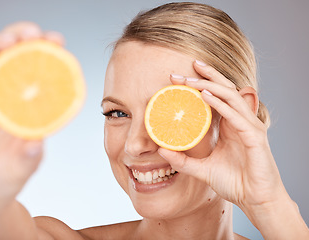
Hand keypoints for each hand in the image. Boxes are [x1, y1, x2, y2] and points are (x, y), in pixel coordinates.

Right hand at [0, 22, 63, 216]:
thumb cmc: (7, 178)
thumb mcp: (23, 167)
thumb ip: (29, 156)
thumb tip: (37, 143)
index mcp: (29, 107)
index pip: (39, 72)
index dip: (48, 53)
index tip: (57, 40)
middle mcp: (8, 98)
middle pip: (14, 58)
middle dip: (23, 39)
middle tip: (34, 34)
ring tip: (10, 42)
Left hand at [159, 60, 286, 217]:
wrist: (255, 200)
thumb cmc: (234, 182)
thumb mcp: (202, 169)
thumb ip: (183, 160)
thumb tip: (161, 150)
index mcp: (230, 125)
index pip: (216, 97)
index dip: (200, 84)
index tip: (178, 79)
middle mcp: (240, 121)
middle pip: (224, 90)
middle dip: (204, 76)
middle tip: (181, 70)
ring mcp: (249, 127)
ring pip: (230, 96)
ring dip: (209, 85)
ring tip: (189, 78)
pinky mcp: (255, 137)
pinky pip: (236, 116)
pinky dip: (220, 104)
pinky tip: (205, 95)